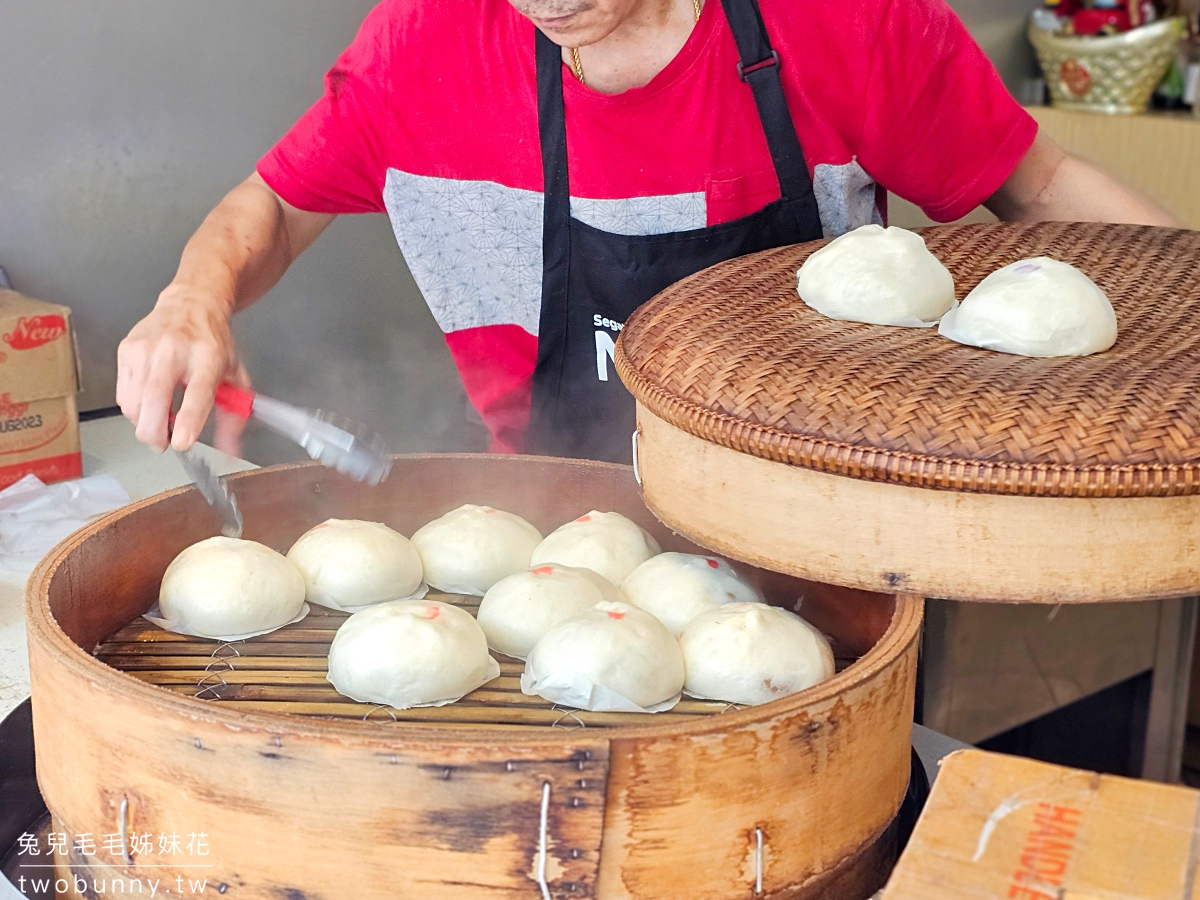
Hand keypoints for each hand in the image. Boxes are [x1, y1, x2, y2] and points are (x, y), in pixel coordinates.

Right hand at [116, 286, 248, 454]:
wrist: (190, 304)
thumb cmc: (211, 343)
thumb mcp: (234, 376)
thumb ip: (234, 415)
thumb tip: (230, 451)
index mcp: (208, 356)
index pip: (197, 391)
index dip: (188, 420)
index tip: (182, 442)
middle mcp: (174, 350)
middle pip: (154, 399)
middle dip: (155, 433)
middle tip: (165, 444)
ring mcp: (145, 349)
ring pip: (133, 403)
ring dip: (145, 424)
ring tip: (162, 420)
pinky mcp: (126, 350)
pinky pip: (122, 395)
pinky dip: (135, 409)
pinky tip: (150, 403)